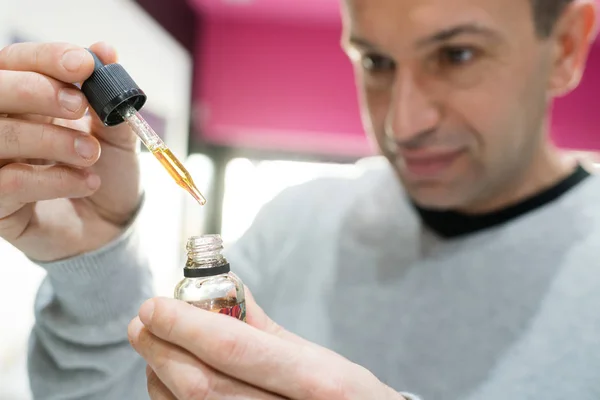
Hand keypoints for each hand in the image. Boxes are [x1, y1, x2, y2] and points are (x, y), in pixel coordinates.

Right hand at [0, 42, 141, 261]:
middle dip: (38, 91)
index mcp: (27, 101)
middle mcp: (3, 126)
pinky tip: (86, 182)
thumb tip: (105, 50)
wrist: (111, 226)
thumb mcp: (116, 135)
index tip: (85, 64)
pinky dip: (55, 179)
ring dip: (52, 139)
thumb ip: (109, 98)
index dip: (46, 58)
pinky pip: (9, 181)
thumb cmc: (108, 174)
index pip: (15, 63)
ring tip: (91, 154)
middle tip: (79, 106)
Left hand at [128, 290, 404, 399]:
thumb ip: (263, 327)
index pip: (233, 349)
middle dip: (160, 349)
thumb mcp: (317, 356)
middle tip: (143, 323)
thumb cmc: (346, 395)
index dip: (184, 326)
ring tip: (153, 345)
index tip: (155, 307)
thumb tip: (223, 290)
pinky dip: (169, 398)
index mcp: (315, 380)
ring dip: (158, 374)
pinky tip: (167, 377)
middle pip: (200, 384)